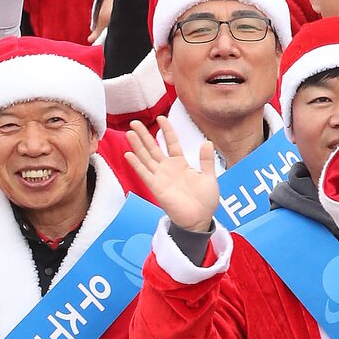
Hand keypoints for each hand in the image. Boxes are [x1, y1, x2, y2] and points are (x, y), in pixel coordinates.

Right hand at [125, 118, 219, 232]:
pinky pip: (144, 173)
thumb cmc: (205, 201)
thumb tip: (207, 142)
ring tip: (129, 133)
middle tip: (134, 122)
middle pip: (153, 148)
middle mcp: (168, 169)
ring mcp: (160, 178)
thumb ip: (206, 160)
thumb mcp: (209, 177)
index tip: (161, 118)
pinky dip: (136, 164)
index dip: (166, 130)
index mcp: (181, 164)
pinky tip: (129, 154)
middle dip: (144, 135)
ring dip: (137, 146)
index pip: (171, 143)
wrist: (200, 220)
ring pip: (146, 158)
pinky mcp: (156, 188)